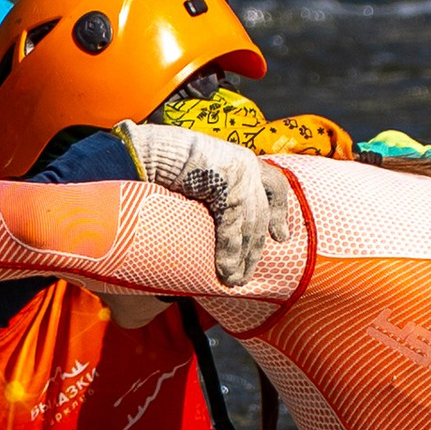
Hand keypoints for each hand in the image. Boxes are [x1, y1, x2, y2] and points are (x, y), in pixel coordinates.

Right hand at [119, 121, 288, 289]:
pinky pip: (231, 228)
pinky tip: (226, 273)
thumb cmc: (165, 161)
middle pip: (259, 213)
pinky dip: (229, 254)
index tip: (280, 236)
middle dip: (254, 248)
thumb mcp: (199, 174)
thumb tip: (209, 217)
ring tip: (236, 280)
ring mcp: (238, 173)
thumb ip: (213, 191)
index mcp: (240, 158)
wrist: (150, 149)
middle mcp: (245, 164)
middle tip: (248, 273)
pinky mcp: (226, 186)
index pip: (274, 183)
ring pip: (249, 225)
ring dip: (242, 258)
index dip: (280, 210)